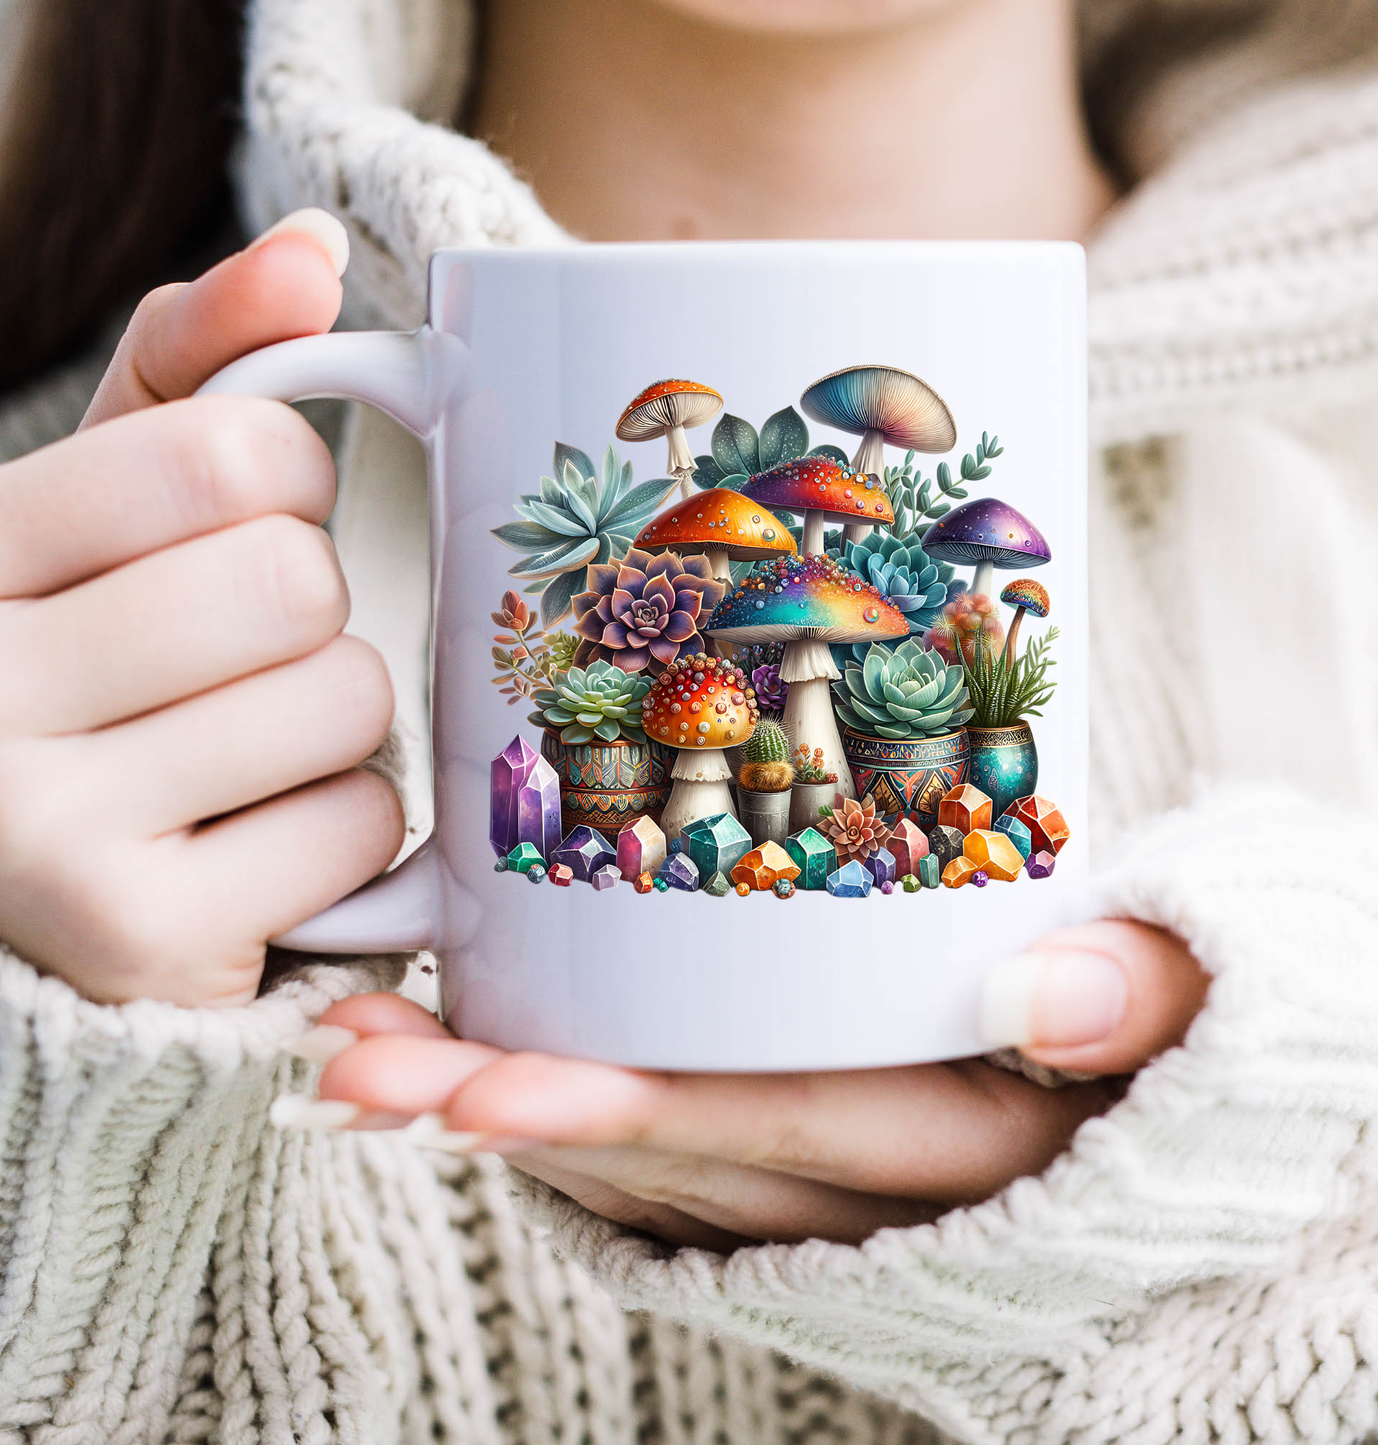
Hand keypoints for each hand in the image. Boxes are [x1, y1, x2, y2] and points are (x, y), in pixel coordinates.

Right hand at [0, 211, 403, 1006]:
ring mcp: (45, 841)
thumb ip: (192, 362)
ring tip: (240, 751)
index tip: (246, 514)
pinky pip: (362, 825)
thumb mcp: (97, 503)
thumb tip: (314, 249)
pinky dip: (343, 824)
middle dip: (307, 610)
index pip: (223, 453)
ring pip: (345, 702)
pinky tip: (256, 837)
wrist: (24, 879)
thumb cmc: (86, 660)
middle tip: (237, 652)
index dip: (284, 476)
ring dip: (332, 722)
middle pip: (296, 583)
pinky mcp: (145, 941)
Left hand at [292, 919, 1208, 1246]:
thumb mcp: (1210, 1000)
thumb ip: (1151, 993)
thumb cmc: (1190, 1022)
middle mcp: (881, 1184)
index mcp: (971, 1137)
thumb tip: (1044, 990)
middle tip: (354, 1060)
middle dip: (503, 1116)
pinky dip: (560, 1111)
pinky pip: (668, 1154)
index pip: (778, 1127)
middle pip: (669, 1155)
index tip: (483, 1089)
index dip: (627, 1117)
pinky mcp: (805, 1153)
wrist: (1190, 1092)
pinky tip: (468, 1059)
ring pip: (647, 1161)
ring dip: (501, 1108)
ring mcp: (834, 1179)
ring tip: (365, 1047)